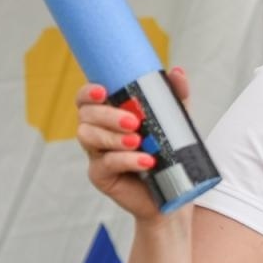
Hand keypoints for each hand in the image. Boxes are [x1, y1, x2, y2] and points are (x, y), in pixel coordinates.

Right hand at [75, 68, 192, 222]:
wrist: (174, 191)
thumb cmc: (169, 151)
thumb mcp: (176, 121)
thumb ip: (175, 96)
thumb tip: (176, 72)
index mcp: (110, 114)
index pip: (87, 99)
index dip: (88, 92)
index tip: (103, 91)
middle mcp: (98, 131)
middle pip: (85, 116)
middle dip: (107, 116)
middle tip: (134, 122)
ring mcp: (96, 154)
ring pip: (88, 137)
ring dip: (112, 137)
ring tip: (138, 141)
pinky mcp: (101, 175)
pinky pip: (104, 163)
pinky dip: (125, 160)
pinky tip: (145, 161)